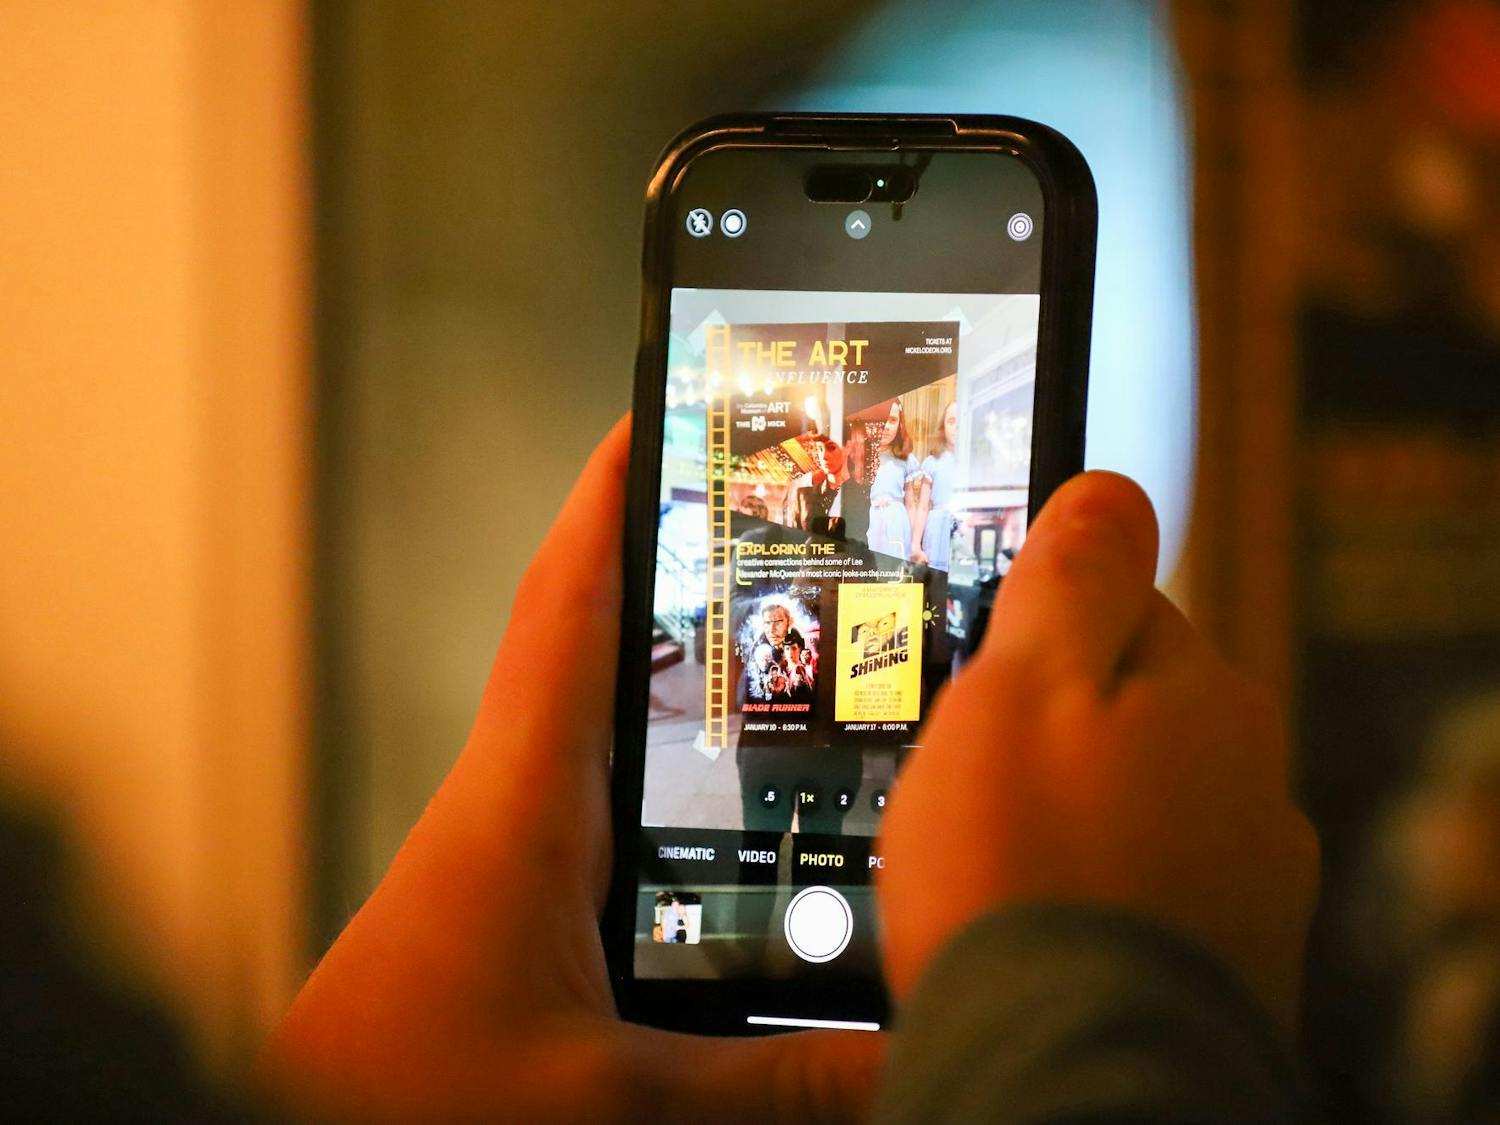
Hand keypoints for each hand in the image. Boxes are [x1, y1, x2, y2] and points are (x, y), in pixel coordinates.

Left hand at [258, 418, 881, 1121]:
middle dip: (652, 562)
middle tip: (744, 508)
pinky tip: (703, 800)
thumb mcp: (617, 1100)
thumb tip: (905, 1061)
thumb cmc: (406, 1106)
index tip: (657, 413)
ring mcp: (502, 850)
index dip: (612, 501)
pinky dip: (639, 760)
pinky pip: (585, 796)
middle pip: (581, 641)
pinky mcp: (505, 901)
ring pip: (583, 719)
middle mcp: (507, 805)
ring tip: (748, 628)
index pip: (566, 608)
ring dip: (646, 660)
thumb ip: (774, 1088)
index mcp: (520, 805)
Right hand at [878, 472, 1318, 1030]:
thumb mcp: (1021, 686)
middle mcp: (1248, 779)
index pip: (1119, 609)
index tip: (975, 674)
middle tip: (965, 781)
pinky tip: (1035, 928)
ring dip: (1073, 820)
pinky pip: (1142, 894)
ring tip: (988, 868)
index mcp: (1201, 695)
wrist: (1068, 1069)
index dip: (1031, 635)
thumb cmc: (1029, 874)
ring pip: (1134, 807)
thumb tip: (1109, 487)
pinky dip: (1093, 900)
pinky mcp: (1222, 962)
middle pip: (1127, 713)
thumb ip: (1070, 579)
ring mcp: (1244, 877)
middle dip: (1053, 732)